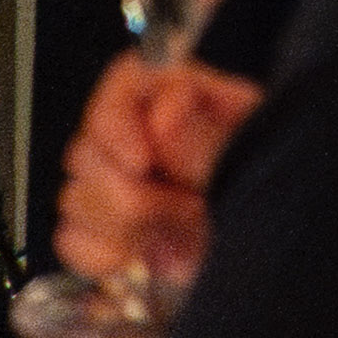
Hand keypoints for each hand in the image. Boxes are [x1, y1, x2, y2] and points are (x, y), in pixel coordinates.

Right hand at [53, 52, 255, 308]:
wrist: (262, 258)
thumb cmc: (268, 192)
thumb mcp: (251, 161)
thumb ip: (207, 141)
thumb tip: (164, 113)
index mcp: (187, 97)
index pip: (126, 79)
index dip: (118, 120)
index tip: (140, 163)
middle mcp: (143, 132)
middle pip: (87, 145)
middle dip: (131, 190)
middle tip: (186, 208)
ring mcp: (116, 180)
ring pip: (73, 195)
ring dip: (125, 224)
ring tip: (177, 229)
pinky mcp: (100, 227)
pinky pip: (69, 237)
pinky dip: (103, 253)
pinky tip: (140, 252)